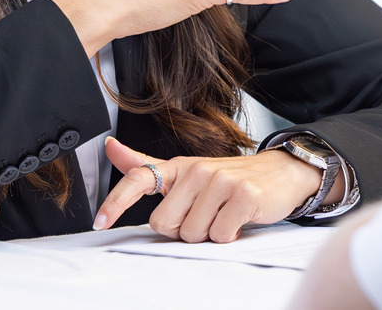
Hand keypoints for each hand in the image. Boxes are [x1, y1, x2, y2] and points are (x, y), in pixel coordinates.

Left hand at [93, 137, 322, 242]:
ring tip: (224, 215)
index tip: (100, 222)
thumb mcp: (188, 172)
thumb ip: (147, 166)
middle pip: (164, 224)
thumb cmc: (231, 179)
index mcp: (180, 166)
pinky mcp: (243, 194)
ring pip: (192, 233)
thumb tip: (110, 146)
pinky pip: (219, 235)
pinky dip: (229, 235)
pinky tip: (239, 219)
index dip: (117, 201)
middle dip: (183, 230)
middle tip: (205, 215)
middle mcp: (197, 169)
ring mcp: (221, 180)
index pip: (139, 178)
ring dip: (208, 233)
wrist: (281, 172)